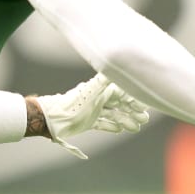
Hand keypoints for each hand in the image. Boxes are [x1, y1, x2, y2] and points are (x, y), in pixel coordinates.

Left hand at [35, 73, 150, 158]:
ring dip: (126, 121)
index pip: (123, 94)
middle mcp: (99, 99)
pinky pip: (103, 124)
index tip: (143, 108)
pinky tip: (120, 130)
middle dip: (134, 112)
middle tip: (143, 120)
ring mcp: (94, 111)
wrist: (51, 119)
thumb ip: (105, 80)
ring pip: (115, 115)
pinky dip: (112, 127)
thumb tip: (117, 63)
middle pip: (121, 105)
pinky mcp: (88, 122)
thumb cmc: (72, 104)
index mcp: (102, 91)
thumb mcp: (91, 91)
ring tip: (135, 128)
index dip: (134, 100)